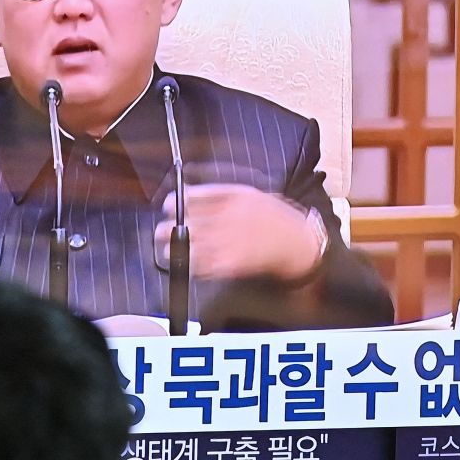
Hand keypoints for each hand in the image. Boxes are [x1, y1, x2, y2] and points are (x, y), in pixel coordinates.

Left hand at [157, 184, 323, 283]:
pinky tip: (188, 263)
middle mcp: (228, 218)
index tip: (167, 206)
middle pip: (186, 223)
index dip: (175, 203)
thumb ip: (222, 194)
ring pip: (189, 247)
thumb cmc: (276, 217)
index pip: (192, 198)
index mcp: (232, 198)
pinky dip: (192, 265)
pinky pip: (203, 266)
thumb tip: (191, 196)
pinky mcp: (232, 264)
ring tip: (167, 250)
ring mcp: (229, 242)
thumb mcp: (251, 194)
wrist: (299, 243)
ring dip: (174, 250)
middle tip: (160, 231)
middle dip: (168, 228)